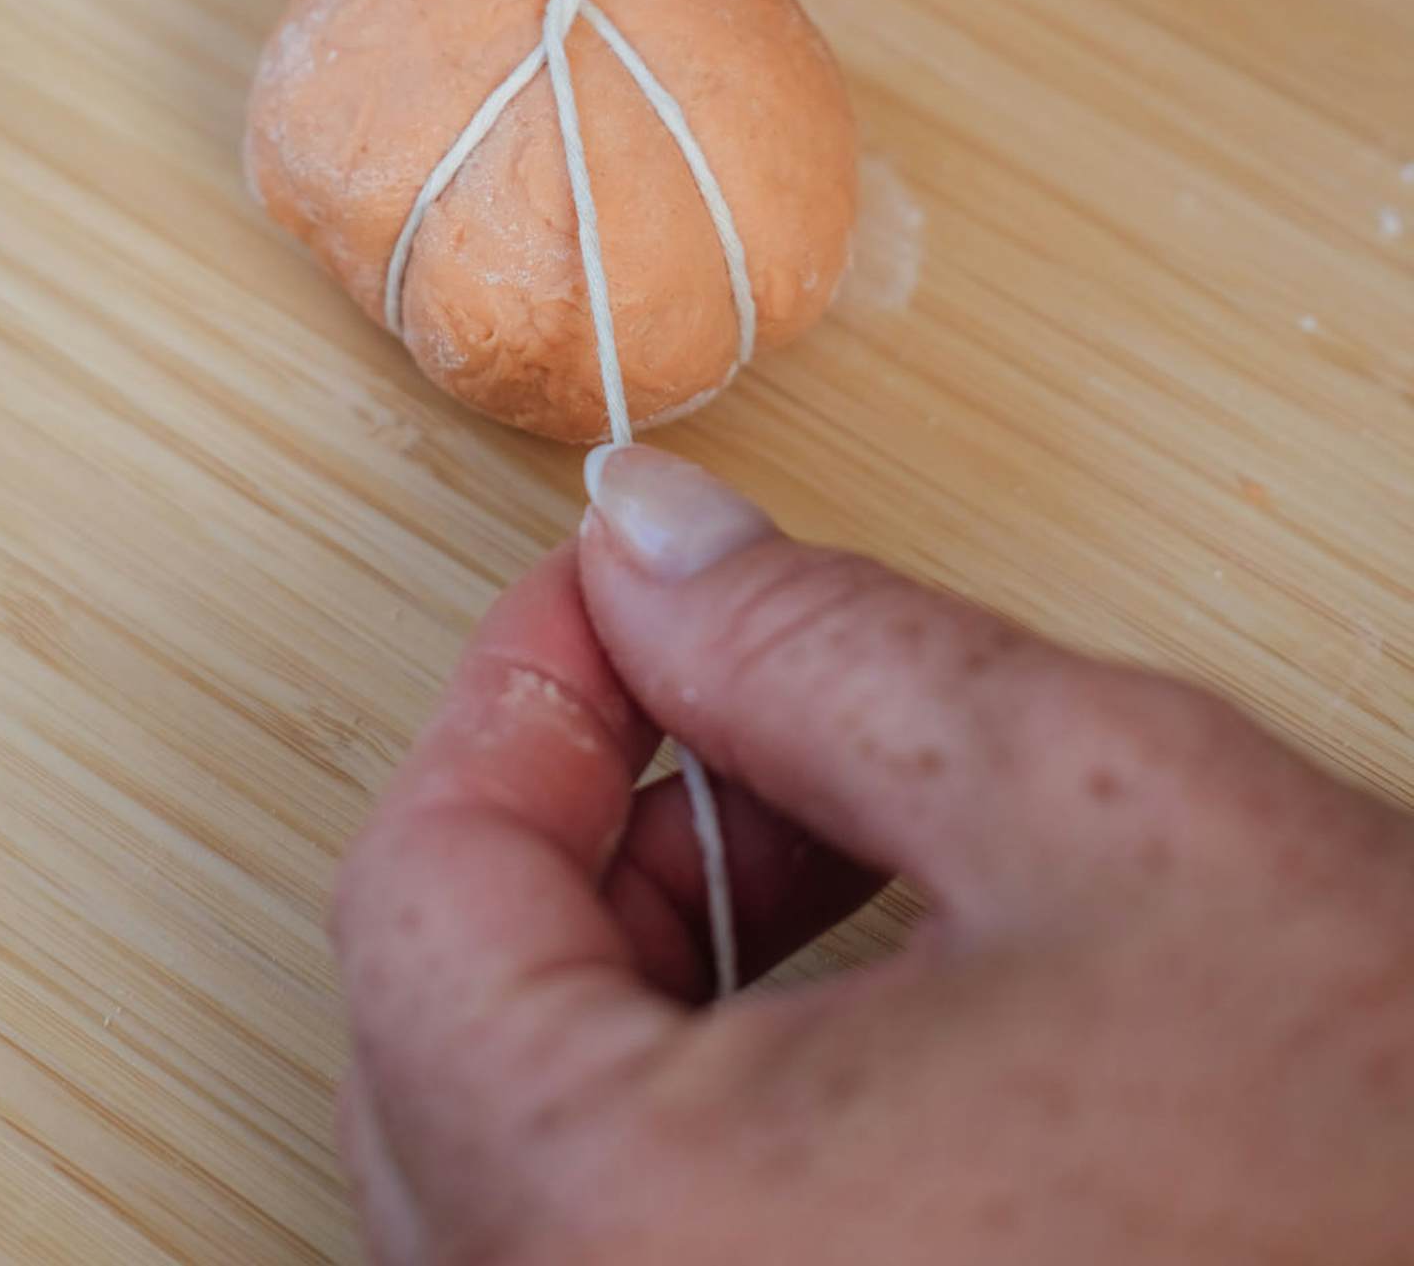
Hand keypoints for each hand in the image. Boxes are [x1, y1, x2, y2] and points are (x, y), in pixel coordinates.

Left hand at [333, 447, 1413, 1262]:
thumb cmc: (1363, 1159)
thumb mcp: (1092, 805)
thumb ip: (812, 645)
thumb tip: (647, 544)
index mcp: (628, 1233)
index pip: (420, 901)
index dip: (522, 697)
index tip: (612, 602)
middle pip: (445, 1044)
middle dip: (587, 834)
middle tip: (720, 706)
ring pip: (527, 1163)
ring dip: (638, 970)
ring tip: (819, 843)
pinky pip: (626, 1257)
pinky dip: (692, 1115)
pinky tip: (844, 1012)